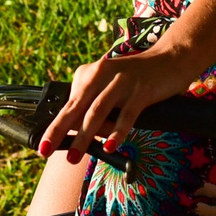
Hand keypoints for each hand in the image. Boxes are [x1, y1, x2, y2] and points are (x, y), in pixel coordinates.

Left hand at [38, 47, 198, 162]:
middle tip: (45, 150)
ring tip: (73, 157)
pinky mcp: (141, 90)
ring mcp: (122, 81)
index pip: (69, 103)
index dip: (56, 126)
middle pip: (76, 106)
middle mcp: (102, 74)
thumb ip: (96, 107)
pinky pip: (126, 115)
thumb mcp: (111, 87)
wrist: (172, 59)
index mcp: (91, 73)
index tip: (44, 146)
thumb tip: (84, 135)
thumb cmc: (138, 78)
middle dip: (58, 130)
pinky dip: (116, 131)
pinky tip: (110, 146)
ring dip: (84, 136)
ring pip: (97, 112)